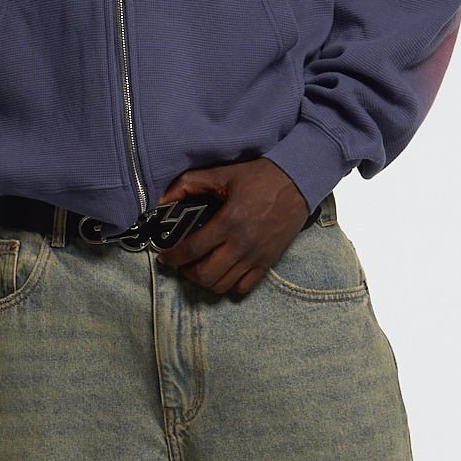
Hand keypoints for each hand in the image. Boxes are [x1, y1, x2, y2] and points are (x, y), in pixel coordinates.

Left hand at [154, 157, 309, 295]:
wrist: (296, 183)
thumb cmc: (259, 177)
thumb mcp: (222, 174)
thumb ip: (189, 184)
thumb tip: (163, 199)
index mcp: (228, 222)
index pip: (192, 250)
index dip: (173, 257)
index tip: (165, 258)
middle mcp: (241, 244)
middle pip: (206, 275)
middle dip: (187, 272)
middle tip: (182, 263)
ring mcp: (255, 257)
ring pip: (223, 285)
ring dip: (205, 280)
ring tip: (200, 267)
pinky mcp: (268, 262)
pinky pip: (244, 287)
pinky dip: (229, 285)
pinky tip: (223, 271)